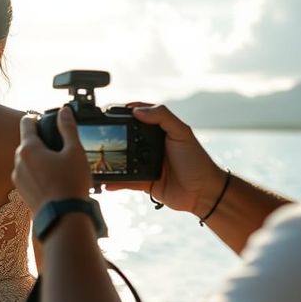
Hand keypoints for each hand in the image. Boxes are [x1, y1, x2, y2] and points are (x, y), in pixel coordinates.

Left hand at [12, 106, 91, 211]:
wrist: (63, 218)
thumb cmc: (70, 184)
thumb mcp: (74, 151)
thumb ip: (68, 128)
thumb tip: (64, 111)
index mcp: (28, 149)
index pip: (27, 123)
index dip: (37, 117)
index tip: (47, 120)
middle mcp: (18, 162)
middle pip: (27, 142)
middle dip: (41, 141)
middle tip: (60, 145)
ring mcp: (18, 179)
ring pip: (27, 160)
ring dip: (40, 158)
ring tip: (60, 165)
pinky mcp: (22, 192)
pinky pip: (28, 175)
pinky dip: (39, 172)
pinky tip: (55, 179)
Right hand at [102, 103, 223, 215]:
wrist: (203, 191)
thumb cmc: (196, 159)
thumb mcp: (182, 132)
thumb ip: (162, 117)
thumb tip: (137, 109)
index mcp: (160, 131)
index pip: (139, 117)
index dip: (125, 114)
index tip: (108, 113)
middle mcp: (152, 146)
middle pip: (127, 139)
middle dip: (113, 138)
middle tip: (98, 138)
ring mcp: (147, 164)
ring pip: (124, 160)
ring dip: (112, 162)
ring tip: (98, 161)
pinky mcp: (145, 182)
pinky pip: (126, 181)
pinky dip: (116, 182)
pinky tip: (106, 182)